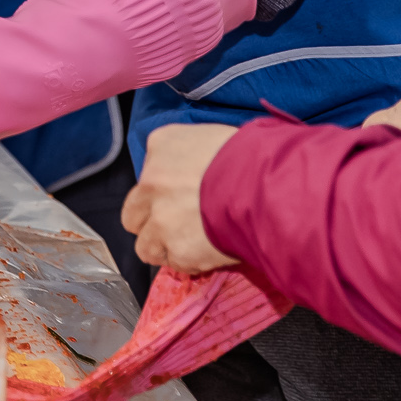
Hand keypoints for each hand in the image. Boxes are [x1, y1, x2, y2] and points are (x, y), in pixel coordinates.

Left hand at [122, 124, 242, 274]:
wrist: (267, 186)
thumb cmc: (253, 156)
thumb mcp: (215, 137)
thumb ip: (194, 155)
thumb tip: (199, 172)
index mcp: (162, 145)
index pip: (149, 172)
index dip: (166, 191)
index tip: (184, 196)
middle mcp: (151, 181)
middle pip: (134, 213)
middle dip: (151, 222)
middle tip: (180, 226)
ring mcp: (160, 218)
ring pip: (146, 245)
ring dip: (166, 248)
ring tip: (195, 245)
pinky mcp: (176, 249)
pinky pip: (175, 264)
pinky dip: (190, 262)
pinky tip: (209, 253)